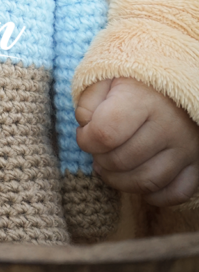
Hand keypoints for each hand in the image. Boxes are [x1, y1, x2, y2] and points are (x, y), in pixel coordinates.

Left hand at [75, 78, 198, 205]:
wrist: (176, 77)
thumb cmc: (136, 79)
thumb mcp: (107, 76)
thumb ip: (89, 100)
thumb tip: (85, 126)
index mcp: (143, 99)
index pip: (105, 134)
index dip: (86, 139)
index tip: (84, 133)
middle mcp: (168, 125)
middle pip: (122, 161)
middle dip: (100, 160)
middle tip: (97, 151)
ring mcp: (186, 147)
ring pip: (146, 182)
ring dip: (120, 181)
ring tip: (111, 167)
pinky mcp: (197, 162)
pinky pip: (176, 193)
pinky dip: (154, 194)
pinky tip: (139, 178)